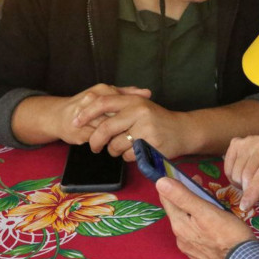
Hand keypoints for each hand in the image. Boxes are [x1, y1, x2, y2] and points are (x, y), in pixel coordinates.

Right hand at [11, 84, 149, 145]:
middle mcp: (92, 100)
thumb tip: (148, 92)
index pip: (125, 102)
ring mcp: (84, 115)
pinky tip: (110, 143)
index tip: (141, 120)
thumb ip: (127, 93)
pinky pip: (98, 139)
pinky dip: (106, 142)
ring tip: (124, 139)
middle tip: (134, 132)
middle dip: (126, 126)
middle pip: (117, 116)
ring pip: (108, 129)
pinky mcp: (79, 130)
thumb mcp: (107, 95)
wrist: (57, 116)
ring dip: (116, 136)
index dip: (134, 114)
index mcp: (102, 90)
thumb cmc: (87, 105)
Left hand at [74, 94, 194, 160]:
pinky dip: (127, 157)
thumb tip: (88, 105)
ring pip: (115, 145)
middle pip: (105, 128)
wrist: (184, 131)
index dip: (86, 113)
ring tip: (122, 148)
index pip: (103, 103)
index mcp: (134, 100)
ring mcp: (146, 128)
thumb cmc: (158, 120)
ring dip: (113, 151)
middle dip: (95, 140)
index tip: (75, 122)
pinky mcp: (151, 144)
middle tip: (93, 147)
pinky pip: (127, 155)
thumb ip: (119, 106)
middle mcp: (139, 112)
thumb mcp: (140, 107)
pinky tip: (136, 152)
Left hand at [156, 177, 254, 258]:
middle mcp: (180, 237)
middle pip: (177, 210)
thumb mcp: (206, 211)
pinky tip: (212, 222)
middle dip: (186, 195)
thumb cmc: (228, 234)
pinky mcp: (200, 254)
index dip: (173, 184)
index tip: (185, 174)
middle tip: (202, 184)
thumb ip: (183, 196)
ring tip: (209, 202)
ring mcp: (190, 248)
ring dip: (193, 209)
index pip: (166, 199)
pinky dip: (199, 223)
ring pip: (187, 222)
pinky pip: (195, 233)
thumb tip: (160, 182)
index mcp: (179, 225)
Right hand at [224, 134, 258, 211]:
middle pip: (247, 174)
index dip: (253, 191)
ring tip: (252, 184)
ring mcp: (249, 140)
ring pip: (236, 172)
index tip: (245, 206)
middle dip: (248, 191)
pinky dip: (232, 178)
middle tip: (258, 194)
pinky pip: (227, 167)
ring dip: (240, 185)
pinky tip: (243, 177)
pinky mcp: (236, 142)